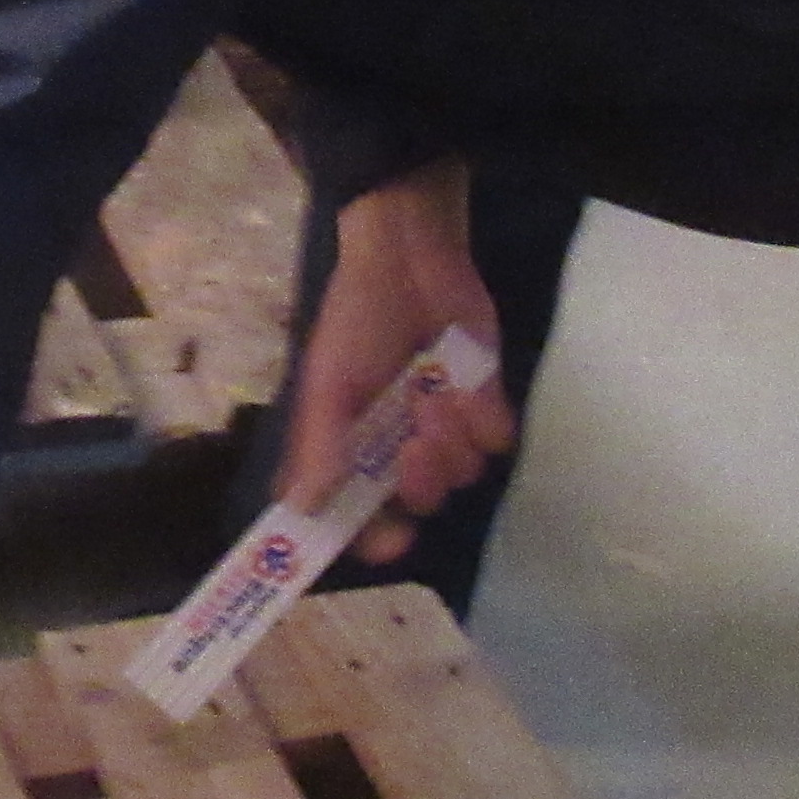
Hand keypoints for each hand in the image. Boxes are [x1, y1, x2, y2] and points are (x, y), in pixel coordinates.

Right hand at [282, 160, 518, 566]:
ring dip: (450, 435)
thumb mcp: (327, 383)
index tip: (394, 539)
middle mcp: (396, 450)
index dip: (375, 540)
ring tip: (436, 388)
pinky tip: (465, 382)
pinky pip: (497, 441)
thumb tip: (302, 512)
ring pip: (463, 474)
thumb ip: (320, 449)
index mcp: (349, 451)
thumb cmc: (356, 319)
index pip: (358, 521)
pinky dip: (484, 414)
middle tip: (414, 443)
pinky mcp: (484, 406)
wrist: (411, 259)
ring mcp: (444, 430)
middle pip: (421, 504)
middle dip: (422, 479)